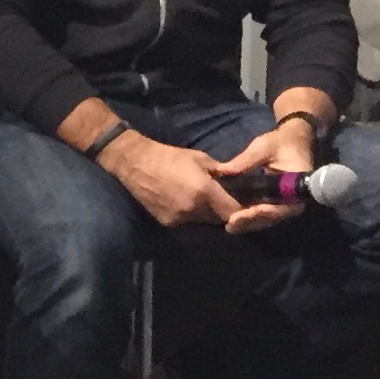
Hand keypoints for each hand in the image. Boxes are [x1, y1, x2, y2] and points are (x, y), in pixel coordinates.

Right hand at [98, 131, 245, 230]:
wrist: (134, 162)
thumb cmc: (169, 156)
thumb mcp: (201, 159)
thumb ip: (221, 174)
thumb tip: (236, 182)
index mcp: (205, 192)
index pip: (234, 212)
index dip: (243, 210)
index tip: (246, 204)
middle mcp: (193, 210)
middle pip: (219, 220)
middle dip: (224, 211)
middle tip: (225, 201)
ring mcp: (178, 219)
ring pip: (203, 222)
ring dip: (207, 214)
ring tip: (202, 200)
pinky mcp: (166, 222)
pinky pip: (186, 222)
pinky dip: (189, 215)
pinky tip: (183, 202)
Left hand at [207, 120, 317, 235]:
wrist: (293, 141)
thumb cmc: (280, 142)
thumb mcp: (263, 147)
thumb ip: (246, 161)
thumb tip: (223, 172)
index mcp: (298, 185)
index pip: (281, 206)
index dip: (262, 213)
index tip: (242, 216)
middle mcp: (294, 198)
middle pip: (273, 216)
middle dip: (251, 222)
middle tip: (231, 225)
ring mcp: (286, 202)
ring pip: (268, 218)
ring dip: (250, 223)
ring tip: (230, 226)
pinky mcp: (277, 201)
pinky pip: (265, 213)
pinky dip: (250, 217)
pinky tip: (233, 220)